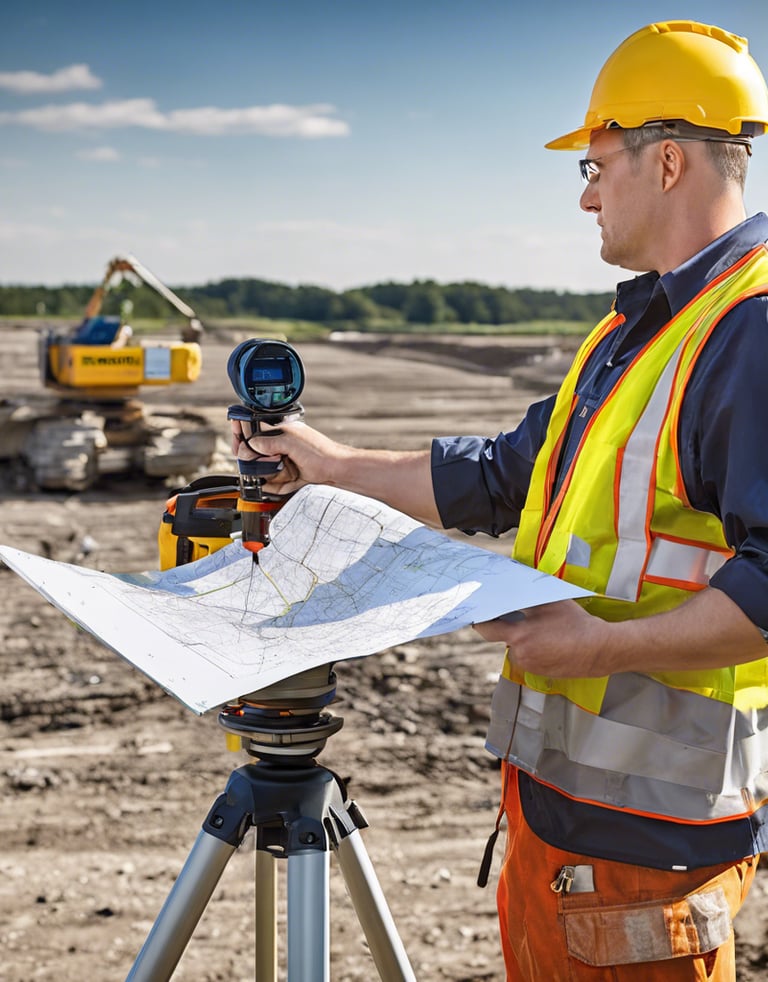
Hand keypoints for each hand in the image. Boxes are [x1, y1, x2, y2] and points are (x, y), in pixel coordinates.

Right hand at [229, 419, 348, 494]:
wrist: (338, 471)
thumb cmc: (321, 452)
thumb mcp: (290, 442)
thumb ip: (268, 442)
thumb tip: (250, 445)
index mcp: (281, 431)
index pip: (254, 433)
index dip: (244, 439)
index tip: (238, 446)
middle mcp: (282, 446)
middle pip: (256, 456)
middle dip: (258, 462)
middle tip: (262, 464)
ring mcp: (285, 462)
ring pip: (265, 471)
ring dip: (269, 475)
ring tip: (283, 472)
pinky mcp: (290, 477)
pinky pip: (275, 484)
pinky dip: (276, 486)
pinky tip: (283, 484)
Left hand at [473, 600, 612, 677]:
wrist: (598, 648)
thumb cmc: (576, 623)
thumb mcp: (548, 602)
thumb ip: (524, 599)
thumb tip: (506, 591)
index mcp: (519, 635)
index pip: (486, 629)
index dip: (480, 620)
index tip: (478, 614)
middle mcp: (520, 654)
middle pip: (502, 638)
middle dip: (508, 628)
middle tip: (520, 617)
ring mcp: (530, 666)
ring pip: (516, 649)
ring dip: (522, 640)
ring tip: (544, 631)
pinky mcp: (538, 674)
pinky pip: (528, 659)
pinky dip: (533, 651)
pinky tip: (550, 643)